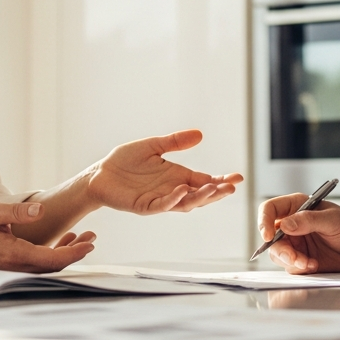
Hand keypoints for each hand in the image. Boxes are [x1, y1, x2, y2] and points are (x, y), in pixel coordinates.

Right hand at [0, 201, 96, 271]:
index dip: (74, 253)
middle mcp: (17, 266)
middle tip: (92, 238)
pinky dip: (54, 252)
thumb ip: (16, 212)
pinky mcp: (12, 264)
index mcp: (15, 254)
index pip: (52, 259)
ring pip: (48, 265)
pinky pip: (39, 262)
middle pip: (54, 265)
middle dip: (76, 252)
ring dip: (67, 252)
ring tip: (83, 237)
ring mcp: (14, 267)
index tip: (89, 244)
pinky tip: (63, 239)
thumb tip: (40, 210)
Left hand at [86, 129, 242, 213]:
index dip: (221, 181)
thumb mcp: (154, 146)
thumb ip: (175, 142)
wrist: (101, 173)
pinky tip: (182, 190)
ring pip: (185, 203)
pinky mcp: (144, 206)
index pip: (204, 181)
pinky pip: (162, 205)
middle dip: (217, 192)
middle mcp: (172, 190)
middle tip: (232, 187)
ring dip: (200, 197)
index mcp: (177, 176)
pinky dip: (173, 199)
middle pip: (200, 195)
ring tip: (214, 189)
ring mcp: (160, 199)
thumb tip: (200, 134)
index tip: (238, 177)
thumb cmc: (125, 161)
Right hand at [258, 194, 339, 272]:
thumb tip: (285, 225)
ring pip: (278, 254)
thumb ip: (308, 220)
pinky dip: (300, 268)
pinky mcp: (302, 260)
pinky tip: (315, 265)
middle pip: (271, 236)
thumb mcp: (333, 219)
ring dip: (291, 261)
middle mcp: (293, 224)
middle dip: (281, 249)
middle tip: (294, 258)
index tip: (268, 236)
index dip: (264, 221)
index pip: (270, 209)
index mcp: (297, 206)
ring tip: (309, 263)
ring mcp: (296, 243)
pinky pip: (291, 266)